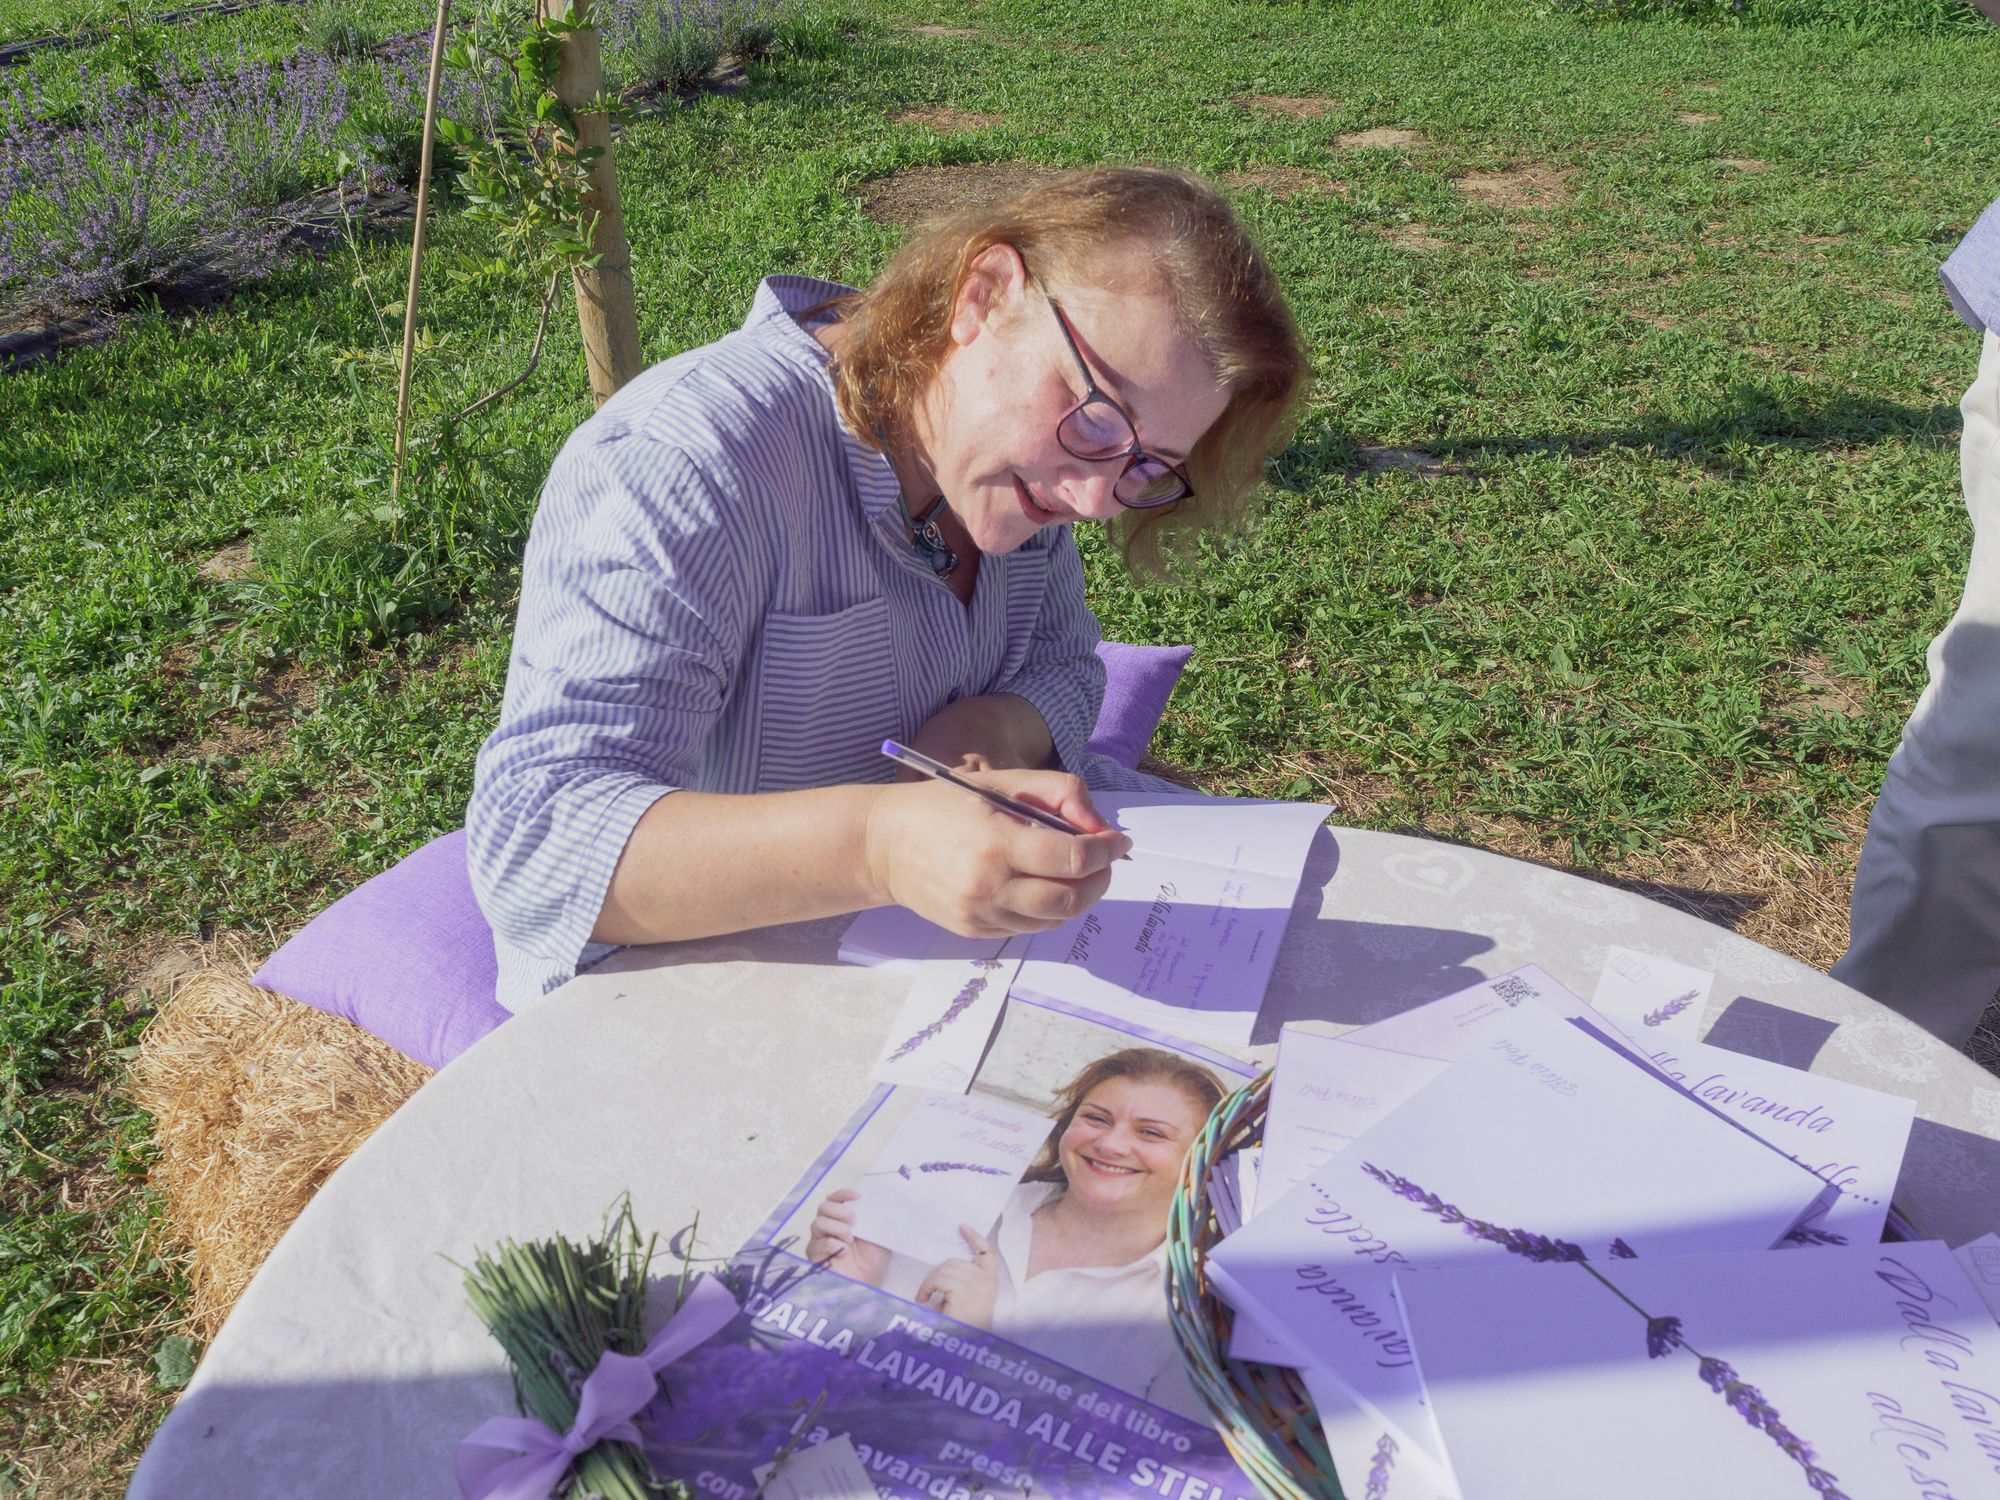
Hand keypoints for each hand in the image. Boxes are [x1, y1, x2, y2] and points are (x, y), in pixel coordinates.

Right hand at [805, 1188, 888, 1284]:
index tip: (857, 1196)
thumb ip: (878, 1218)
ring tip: (850, 1238)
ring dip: (836, 1228)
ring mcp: (820, 1240)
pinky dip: (833, 1244)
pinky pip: (818, 1243)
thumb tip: (883, 1200)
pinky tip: (843, 1251)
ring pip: (818, 1223)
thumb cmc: (872, 1259)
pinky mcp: (815, 1255)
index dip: (843, 1193)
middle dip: (839, 1210)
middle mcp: (829, 1225)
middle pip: (824, 1206)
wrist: (868, 1282)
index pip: (836, 1198)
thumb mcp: (880, 1235)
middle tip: (854, 1220)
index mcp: (843, 1217)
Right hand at [863, 769, 1129, 938]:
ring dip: (1077, 896)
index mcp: (996, 841)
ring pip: (1054, 918)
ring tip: (1076, 872)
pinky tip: (1040, 884)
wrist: (883, 845)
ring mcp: (980, 913)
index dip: (1107, 850)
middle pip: (1071, 897)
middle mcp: (989, 884)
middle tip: (1104, 861)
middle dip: (1099, 880)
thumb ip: (1057, 792)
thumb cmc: (943, 805)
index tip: (1119, 841)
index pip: (1073, 858)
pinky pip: (1029, 927)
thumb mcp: (999, 781)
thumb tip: (1099, 825)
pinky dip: (1047, 908)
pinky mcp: (974, 931)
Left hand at [913, 1225, 1000, 1327]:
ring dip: (930, 1282)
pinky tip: (923, 1299)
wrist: (964, 1348)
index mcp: (990, 1283)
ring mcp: (977, 1286)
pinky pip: (938, 1279)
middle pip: (954, 1261)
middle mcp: (987, 1282)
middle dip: (936, 1273)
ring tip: (924, 1297)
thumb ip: (960, 1281)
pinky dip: (926, 1287)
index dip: (974, 1238)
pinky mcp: (964, 1292)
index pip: (986, 1253)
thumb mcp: (964, 1300)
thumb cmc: (962, 1327)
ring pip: (944, 1269)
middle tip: (927, 1290)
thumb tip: (946, 1265)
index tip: (962, 1227)